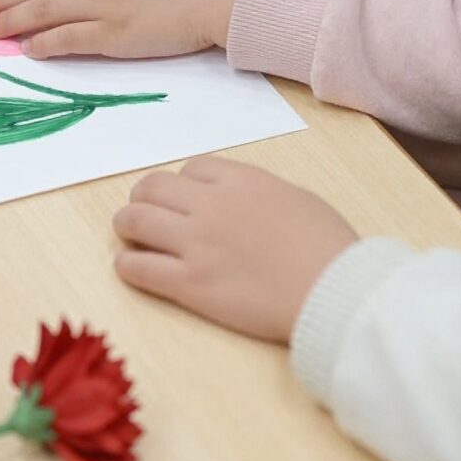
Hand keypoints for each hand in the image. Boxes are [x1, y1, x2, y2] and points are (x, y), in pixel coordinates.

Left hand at [114, 157, 357, 341]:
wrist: (333, 290)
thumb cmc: (328, 247)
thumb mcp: (295, 198)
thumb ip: (259, 194)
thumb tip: (243, 203)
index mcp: (239, 180)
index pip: (189, 170)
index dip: (181, 185)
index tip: (182, 200)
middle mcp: (208, 205)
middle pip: (151, 188)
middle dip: (143, 199)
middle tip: (143, 214)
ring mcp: (195, 244)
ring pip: (135, 221)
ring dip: (127, 226)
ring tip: (129, 236)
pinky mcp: (189, 284)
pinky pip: (139, 268)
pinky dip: (127, 265)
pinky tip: (129, 267)